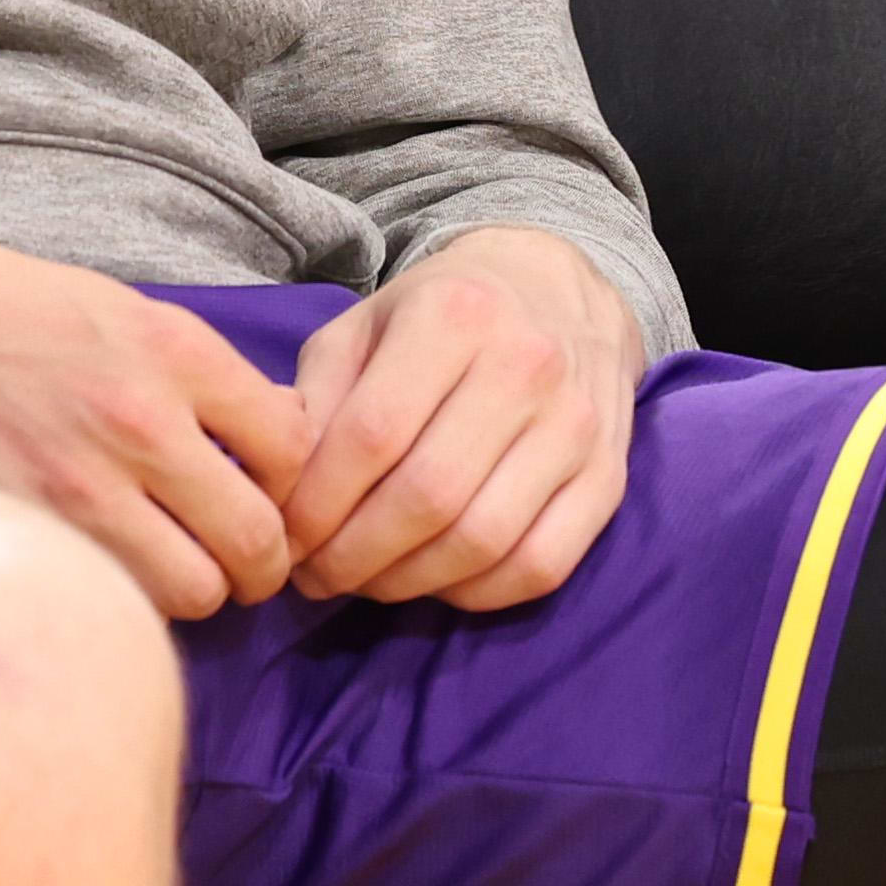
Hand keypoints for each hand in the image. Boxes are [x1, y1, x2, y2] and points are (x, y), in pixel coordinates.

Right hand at [0, 189, 315, 618]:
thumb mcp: (116, 309)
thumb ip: (193, 377)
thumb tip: (265, 439)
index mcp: (174, 349)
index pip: (293, 446)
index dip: (295, 482)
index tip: (274, 494)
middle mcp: (140, 419)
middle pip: (257, 536)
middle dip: (265, 562)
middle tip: (246, 564)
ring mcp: (77, 485)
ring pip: (195, 590)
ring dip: (199, 592)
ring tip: (178, 576)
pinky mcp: (21, 531)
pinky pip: (111, 601)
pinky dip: (126, 606)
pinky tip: (112, 581)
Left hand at [272, 226, 649, 608]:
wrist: (558, 291)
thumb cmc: (440, 317)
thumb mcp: (363, 328)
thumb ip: (313, 400)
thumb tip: (276, 490)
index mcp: (454, 315)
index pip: (371, 436)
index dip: (316, 505)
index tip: (284, 537)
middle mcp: (527, 364)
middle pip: (426, 497)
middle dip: (352, 557)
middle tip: (315, 574)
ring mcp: (577, 424)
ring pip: (482, 541)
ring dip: (406, 583)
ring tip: (366, 581)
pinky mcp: (609, 476)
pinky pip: (540, 566)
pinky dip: (476, 594)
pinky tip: (435, 581)